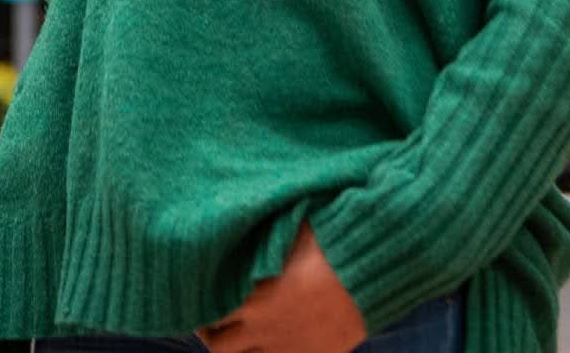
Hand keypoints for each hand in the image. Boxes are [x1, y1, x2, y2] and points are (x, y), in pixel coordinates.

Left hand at [194, 219, 366, 352]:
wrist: (372, 271)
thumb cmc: (331, 240)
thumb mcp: (288, 231)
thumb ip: (260, 240)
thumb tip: (238, 229)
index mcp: (254, 293)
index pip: (208, 309)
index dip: (199, 303)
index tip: (196, 294)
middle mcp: (263, 326)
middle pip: (217, 344)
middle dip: (209, 331)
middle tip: (209, 318)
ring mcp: (285, 347)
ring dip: (234, 349)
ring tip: (234, 335)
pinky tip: (265, 343)